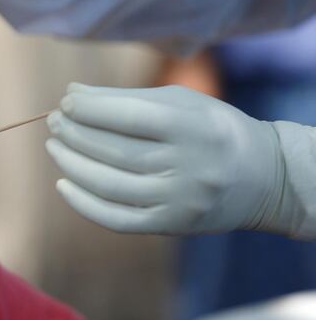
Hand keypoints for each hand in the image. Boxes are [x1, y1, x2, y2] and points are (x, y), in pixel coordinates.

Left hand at [45, 83, 285, 234]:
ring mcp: (180, 200)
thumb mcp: (180, 103)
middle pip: (115, 151)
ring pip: (110, 185)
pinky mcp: (172, 225)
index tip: (66, 101)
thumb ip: (125, 98)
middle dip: (76, 134)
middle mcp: (189, 165)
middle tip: (54, 121)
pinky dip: (84, 204)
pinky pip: (117, 219)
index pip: (130, 117)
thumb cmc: (212, 129)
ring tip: (54, 146)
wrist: (266, 178)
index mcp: (194, 127)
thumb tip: (72, 94)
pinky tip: (63, 184)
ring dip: (72, 164)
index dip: (91, 109)